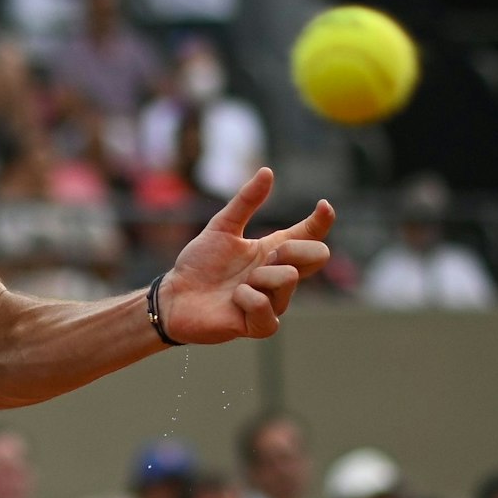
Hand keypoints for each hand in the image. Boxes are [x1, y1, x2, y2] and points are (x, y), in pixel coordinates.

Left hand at [159, 168, 333, 343]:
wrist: (173, 296)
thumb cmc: (198, 264)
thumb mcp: (221, 227)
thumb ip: (245, 202)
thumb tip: (268, 171)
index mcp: (273, 253)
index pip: (309, 236)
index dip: (321, 221)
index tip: (323, 205)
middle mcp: (278, 277)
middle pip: (316, 256)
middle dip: (290, 250)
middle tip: (261, 257)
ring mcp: (272, 302)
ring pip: (288, 279)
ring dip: (258, 276)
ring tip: (237, 284)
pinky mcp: (258, 325)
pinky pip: (267, 308)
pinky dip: (247, 298)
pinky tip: (233, 299)